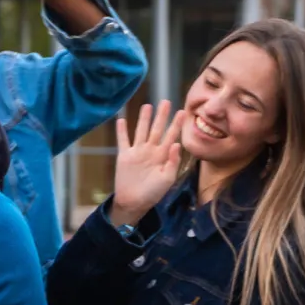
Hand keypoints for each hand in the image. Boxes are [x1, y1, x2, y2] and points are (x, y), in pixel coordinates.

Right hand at [111, 101, 185, 226]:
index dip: (176, 124)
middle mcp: (151, 151)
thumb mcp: (167, 179)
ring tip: (147, 106)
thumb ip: (173, 162)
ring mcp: (137, 152)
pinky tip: (121, 120)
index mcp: (163, 156)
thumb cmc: (153, 193)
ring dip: (144, 119)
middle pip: (157, 130)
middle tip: (166, 102)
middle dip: (162, 116)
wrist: (133, 202)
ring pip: (141, 131)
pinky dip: (121, 131)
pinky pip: (123, 141)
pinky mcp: (124, 156)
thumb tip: (177, 144)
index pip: (171, 136)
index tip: (182, 112)